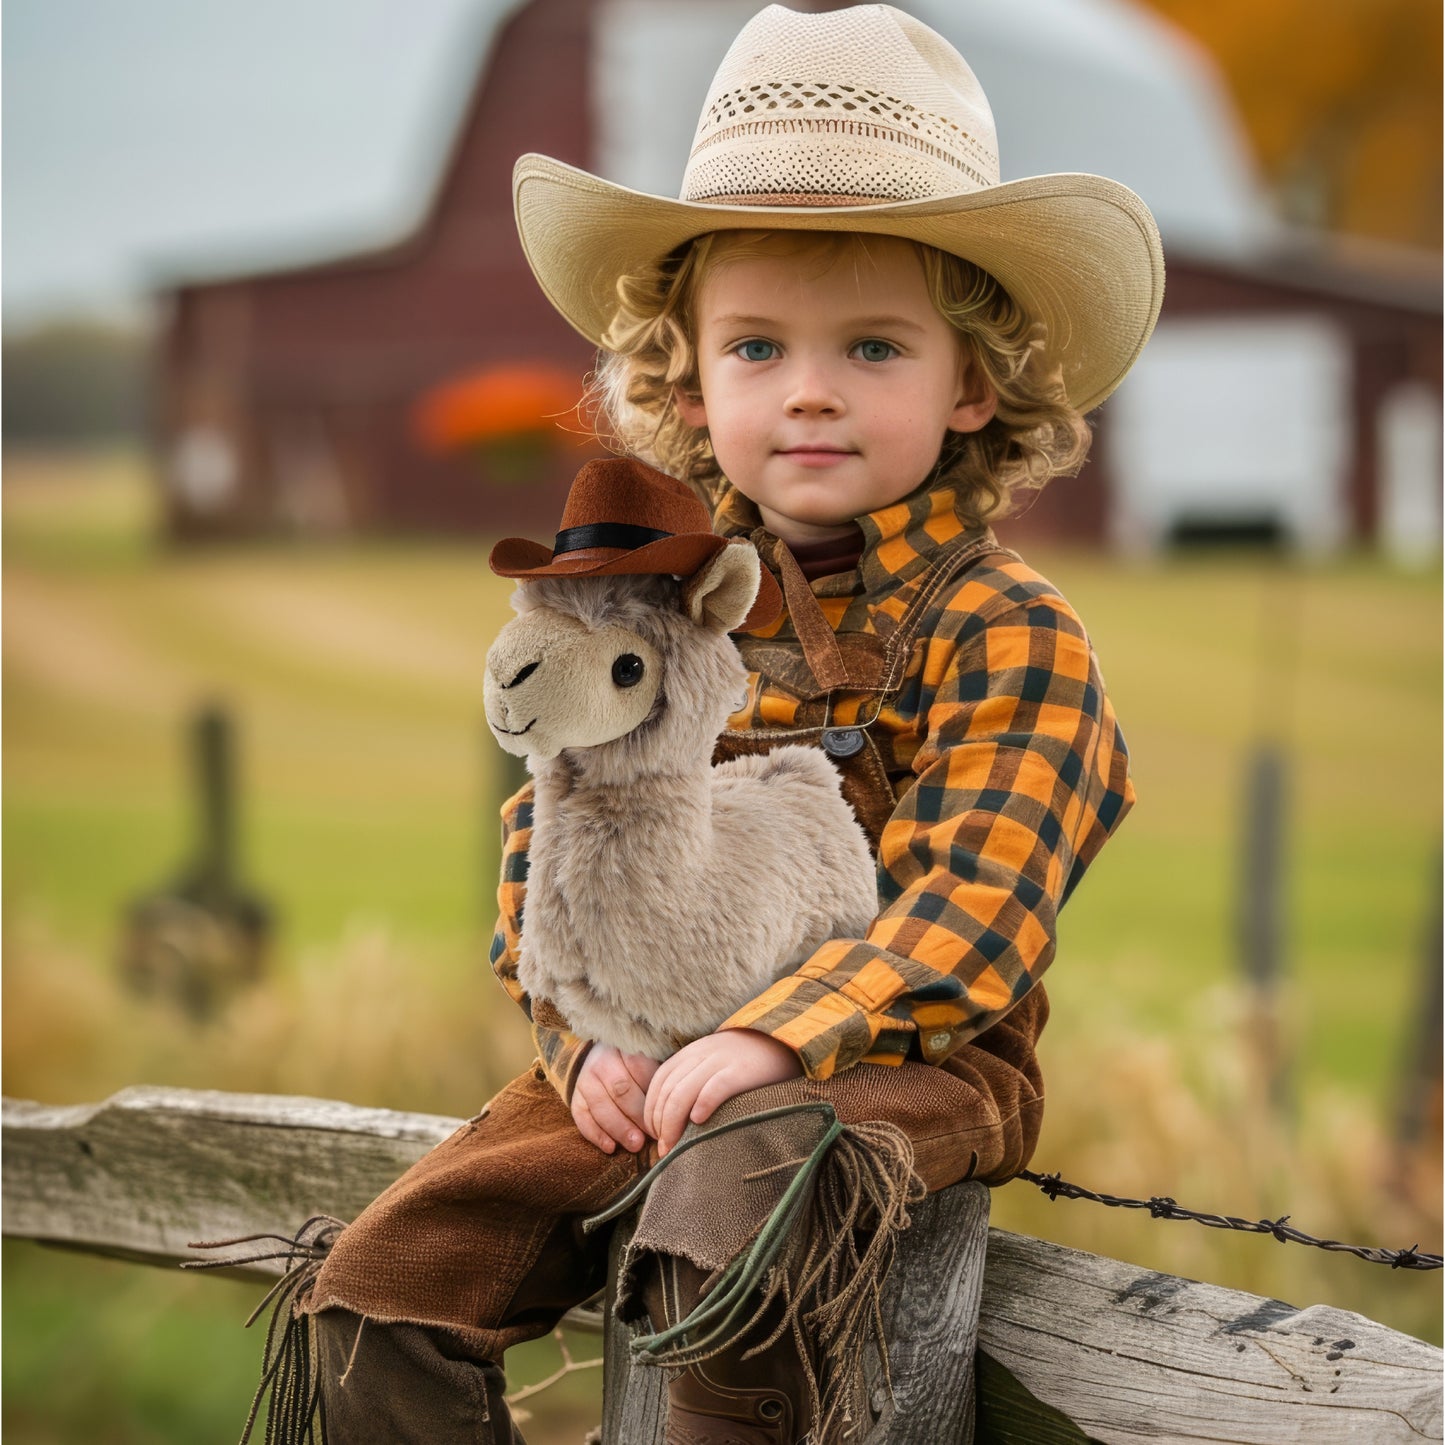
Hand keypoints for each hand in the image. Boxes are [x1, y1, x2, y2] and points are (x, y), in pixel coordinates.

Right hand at [571, 1045, 660, 1153]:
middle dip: (638, 1115)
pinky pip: (582, 1117)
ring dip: (619, 1128)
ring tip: (636, 1145)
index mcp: (626, 1049)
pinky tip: (611, 1148)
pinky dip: (595, 1134)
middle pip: (621, 1089)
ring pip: (600, 1105)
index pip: (641, 1070)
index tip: (669, 1116)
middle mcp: (603, 1061)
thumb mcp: (648, 1059)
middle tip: (654, 1135)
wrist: (599, 1058)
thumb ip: (660, 1078)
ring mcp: (586, 1079)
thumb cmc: (634, 1064)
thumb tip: (680, 1106)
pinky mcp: (575, 1097)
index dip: (655, 1096)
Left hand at [644, 1030, 803, 1155]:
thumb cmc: (744, 1061)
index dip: (651, 1111)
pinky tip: (698, 1122)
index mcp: (691, 1052)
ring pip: (682, 1093)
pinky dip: (702, 1105)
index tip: (654, 1136)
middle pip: (667, 1092)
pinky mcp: (740, 1071)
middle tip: (662, 1149)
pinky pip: (714, 1088)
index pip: (658, 1082)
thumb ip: (692, 1079)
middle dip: (659, 1124)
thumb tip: (670, 1117)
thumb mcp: (712, 1062)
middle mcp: (700, 1055)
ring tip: (672, 1147)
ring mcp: (720, 1062)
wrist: (781, 1041)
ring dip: (672, 1124)